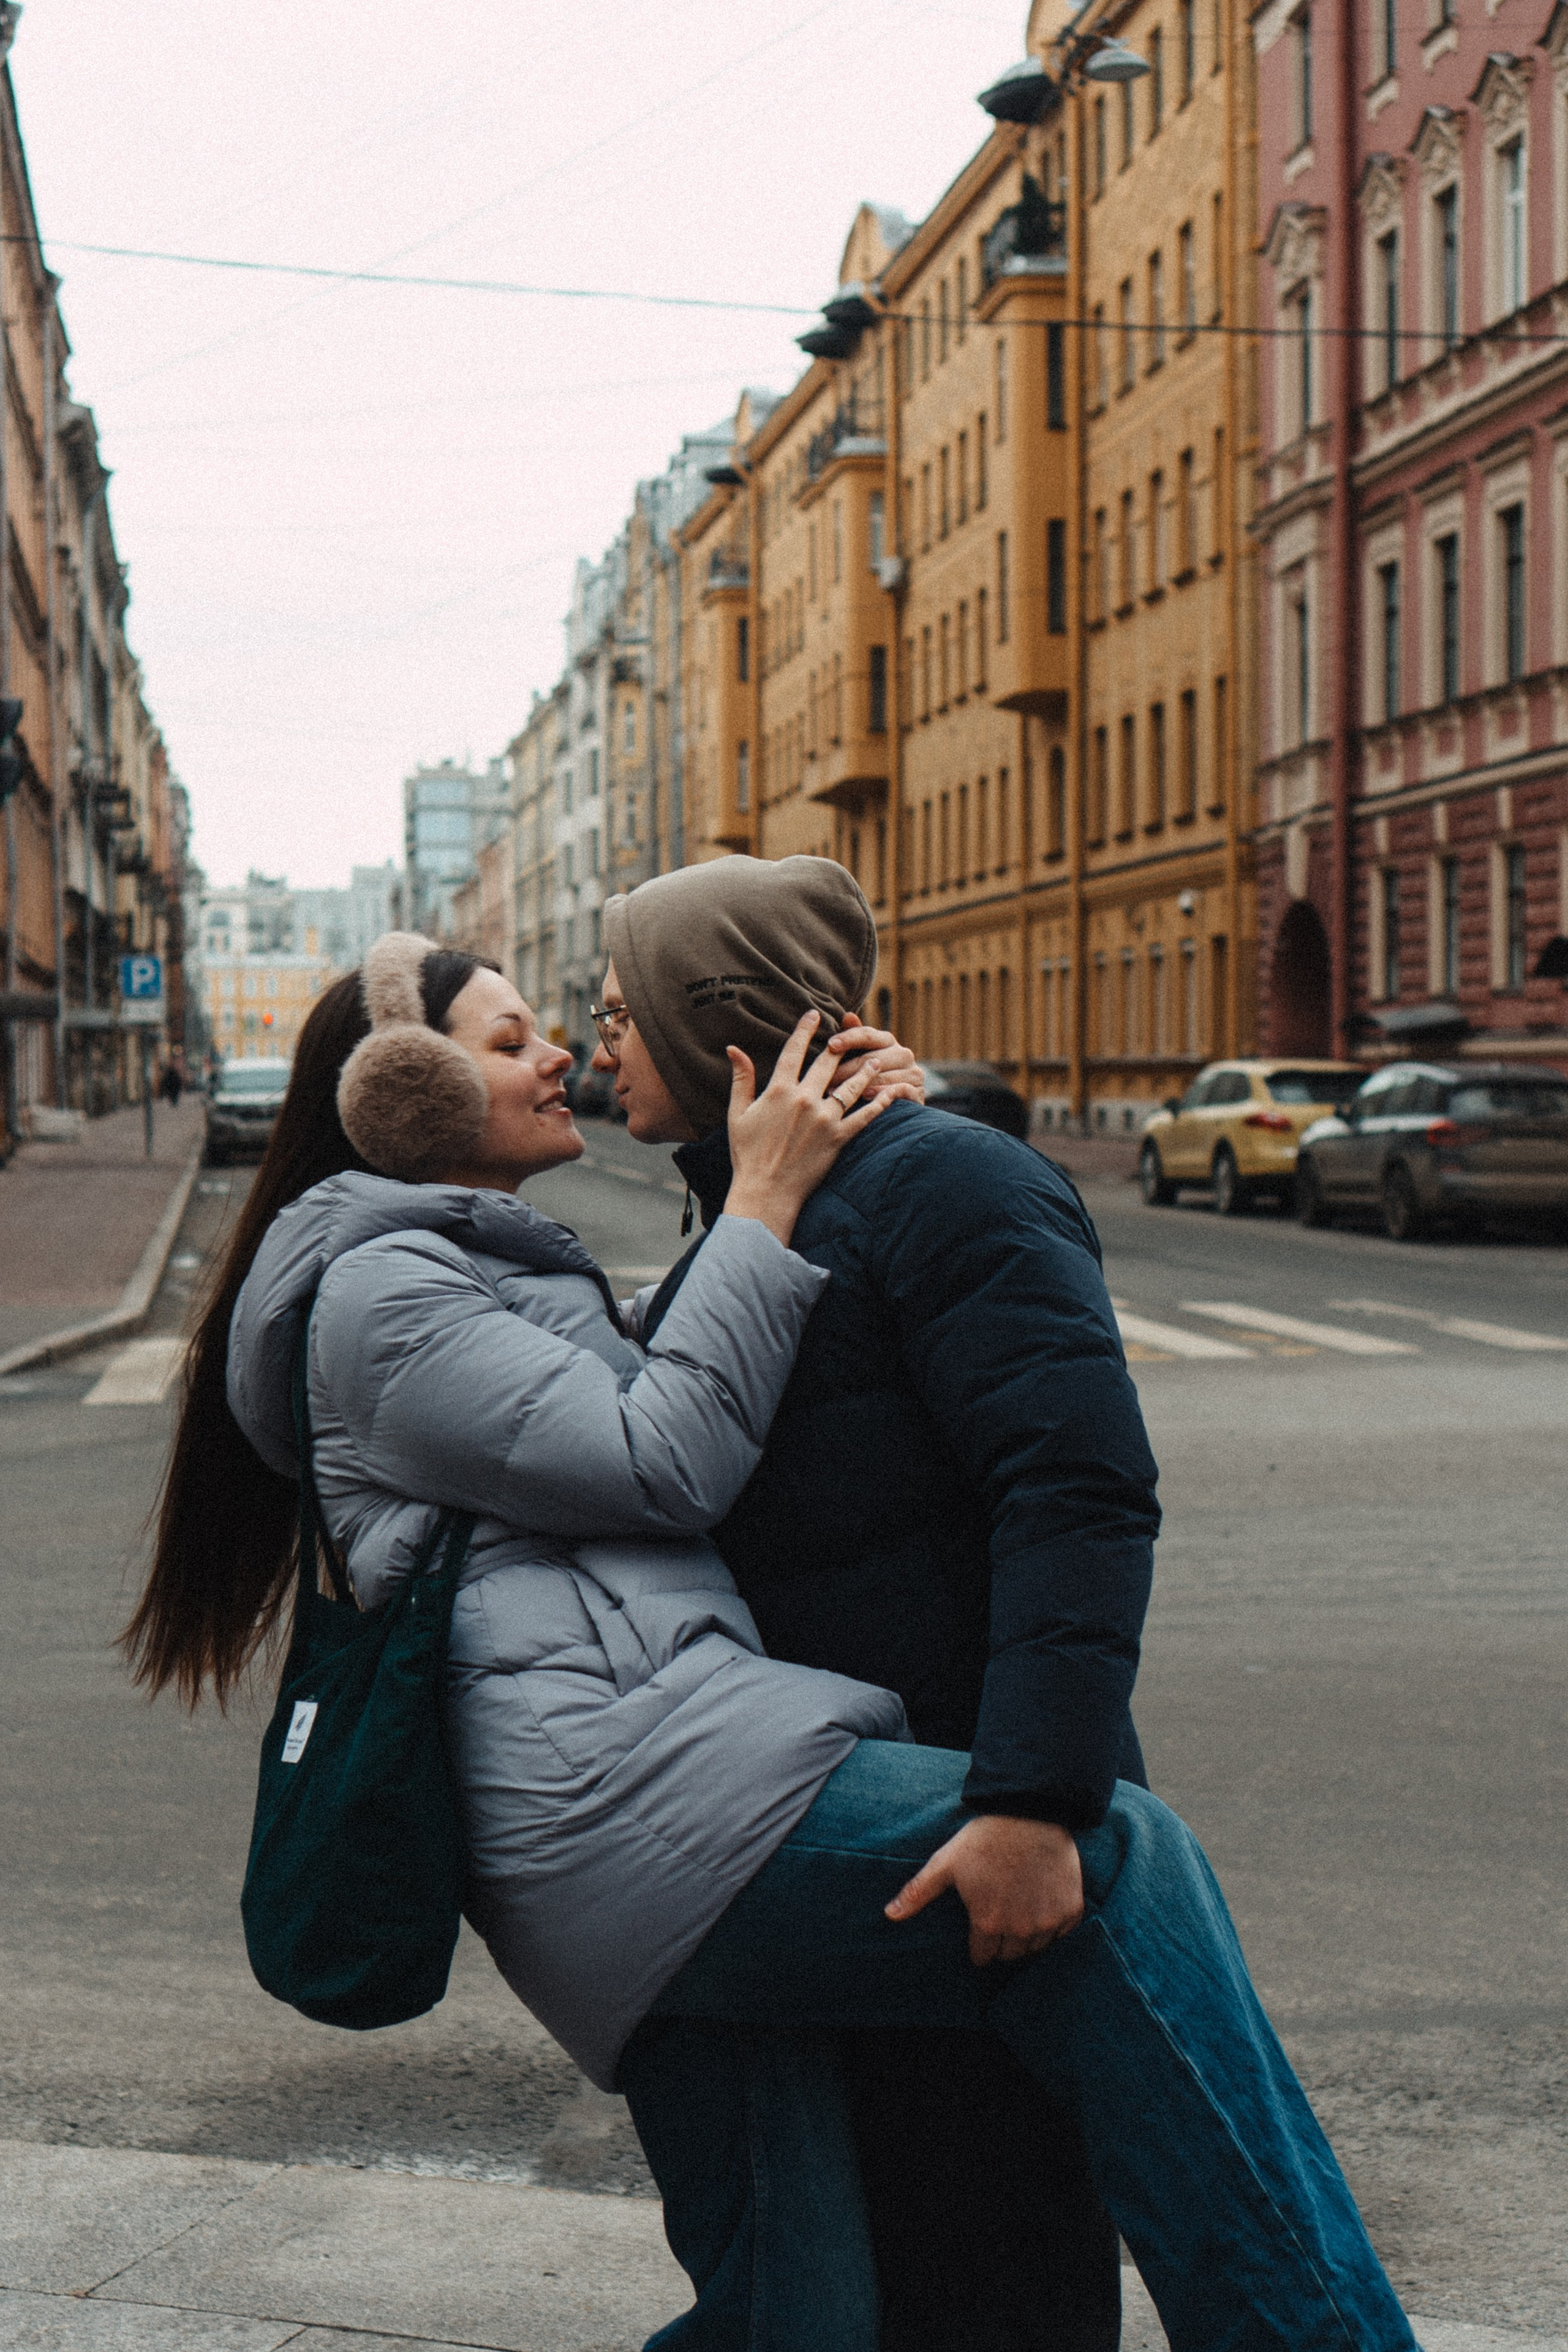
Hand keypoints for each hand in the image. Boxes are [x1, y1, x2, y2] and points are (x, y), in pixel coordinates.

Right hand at [723, 1011, 891, 1248]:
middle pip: (827, 1063)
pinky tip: (892, 1093)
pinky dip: (880, 1104)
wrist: (765, 1191)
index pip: (794, 1052)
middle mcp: (804, 1100)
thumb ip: (741, 1079)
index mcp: (778, 1091)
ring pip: (852, 1086)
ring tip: (877, 1059)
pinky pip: (865, 1117)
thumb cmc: (747, 1154)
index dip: (805, 1030)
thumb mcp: (738, 1113)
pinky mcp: (838, 1139)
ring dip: (866, 1069)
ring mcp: (824, 1119)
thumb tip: (733, 1048)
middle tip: (850, 1033)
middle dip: (840, 1044)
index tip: (814, 1014)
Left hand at [827, 1025, 924, 1106]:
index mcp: (887, 1041)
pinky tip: (865, 1097)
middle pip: (871, 1058)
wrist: (897, 1109)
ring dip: (858, 1085)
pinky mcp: (918, 1091)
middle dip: (846, 1069)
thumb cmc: (871, 1080)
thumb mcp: (861, 1058)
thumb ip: (854, 1038)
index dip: (848, 1038)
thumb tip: (847, 1015)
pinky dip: (881, 1093)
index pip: (867, 1035)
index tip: (830, 1045)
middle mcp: (903, 1053)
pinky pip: (899, 1089)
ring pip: (882, 1075)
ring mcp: (913, 1072)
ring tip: (836, 1094)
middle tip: (825, 1080)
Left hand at [884, 1814, 1084, 1965]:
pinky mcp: (1070, 1910)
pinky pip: (1062, 1932)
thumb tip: (889, 1915)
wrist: (1030, 1813)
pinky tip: (1043, 1902)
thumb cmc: (984, 1838)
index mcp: (988, 1925)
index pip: (983, 1957)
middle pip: (1010, 1955)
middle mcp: (1020, 1931)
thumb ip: (918, 1892)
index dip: (979, 1946)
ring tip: (1021, 1910)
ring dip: (1028, 1936)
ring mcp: (1048, 1922)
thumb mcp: (945, 1863)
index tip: (980, 1930)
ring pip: (1036, 1947)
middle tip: (1000, 1916)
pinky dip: (1055, 1923)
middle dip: (1002, 1942)